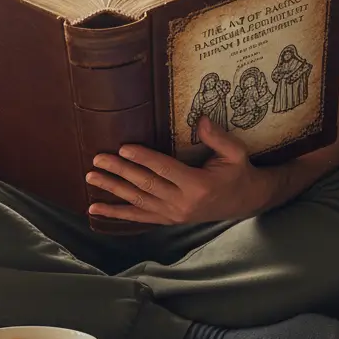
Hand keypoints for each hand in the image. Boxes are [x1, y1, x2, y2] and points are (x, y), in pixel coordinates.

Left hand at [86, 116, 271, 224]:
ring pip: (137, 201)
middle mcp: (183, 203)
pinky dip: (116, 214)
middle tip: (98, 159)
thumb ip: (218, 137)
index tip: (123, 148)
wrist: (246, 201)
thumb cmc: (239, 173)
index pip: (164, 169)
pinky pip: (139, 217)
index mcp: (198, 185)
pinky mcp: (168, 219)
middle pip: (145, 185)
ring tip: (91, 178)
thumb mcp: (236, 153)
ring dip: (112, 189)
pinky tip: (96, 209)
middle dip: (119, 172)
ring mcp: (174, 214)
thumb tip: (201, 119)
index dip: (143, 159)